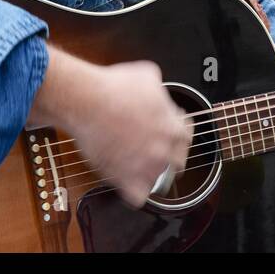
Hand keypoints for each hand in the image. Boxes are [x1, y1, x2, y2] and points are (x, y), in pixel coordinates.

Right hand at [65, 59, 192, 208]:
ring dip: (151, 175)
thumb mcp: (147, 75)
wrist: (88, 101)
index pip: (186, 138)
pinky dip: (133, 193)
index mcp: (173, 128)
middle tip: (154, 150)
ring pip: (158, 182)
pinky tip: (127, 183)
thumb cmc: (114, 87)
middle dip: (167, 156)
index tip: (167, 132)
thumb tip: (158, 88)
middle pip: (177, 163)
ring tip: (139, 167)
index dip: (175, 133)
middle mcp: (164, 151)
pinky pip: (138, 198)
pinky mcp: (125, 180)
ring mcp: (146, 168)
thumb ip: (159, 88)